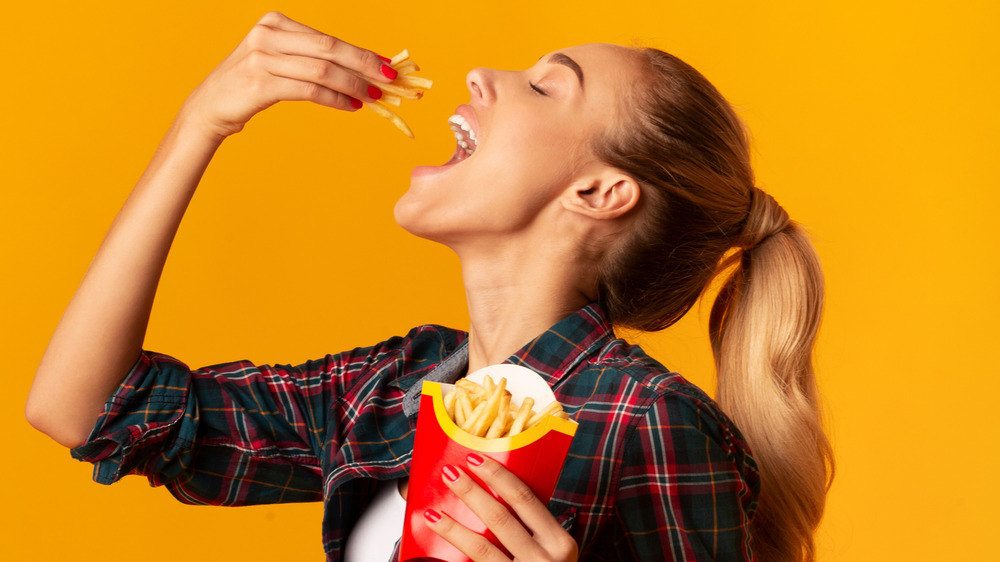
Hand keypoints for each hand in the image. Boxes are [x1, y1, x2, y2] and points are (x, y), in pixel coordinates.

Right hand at [178, 11, 395, 140]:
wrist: (211, 106)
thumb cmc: (252, 83)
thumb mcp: (281, 61)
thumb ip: (314, 59)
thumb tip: (363, 67)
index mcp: (276, 22)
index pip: (328, 38)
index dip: (361, 53)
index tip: (387, 65)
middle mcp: (268, 35)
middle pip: (329, 49)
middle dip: (364, 65)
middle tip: (390, 79)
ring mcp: (262, 58)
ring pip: (322, 71)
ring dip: (354, 85)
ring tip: (373, 97)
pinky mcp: (260, 84)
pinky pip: (309, 91)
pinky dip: (335, 99)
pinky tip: (351, 106)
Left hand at [425, 453, 577, 561]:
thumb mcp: (555, 551)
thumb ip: (534, 527)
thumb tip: (498, 490)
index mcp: (560, 543)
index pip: (525, 499)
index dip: (498, 476)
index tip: (476, 459)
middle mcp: (545, 561)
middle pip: (500, 518)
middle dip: (471, 493)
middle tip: (450, 474)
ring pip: (483, 548)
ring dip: (454, 528)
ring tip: (433, 513)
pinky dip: (455, 559)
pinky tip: (435, 555)